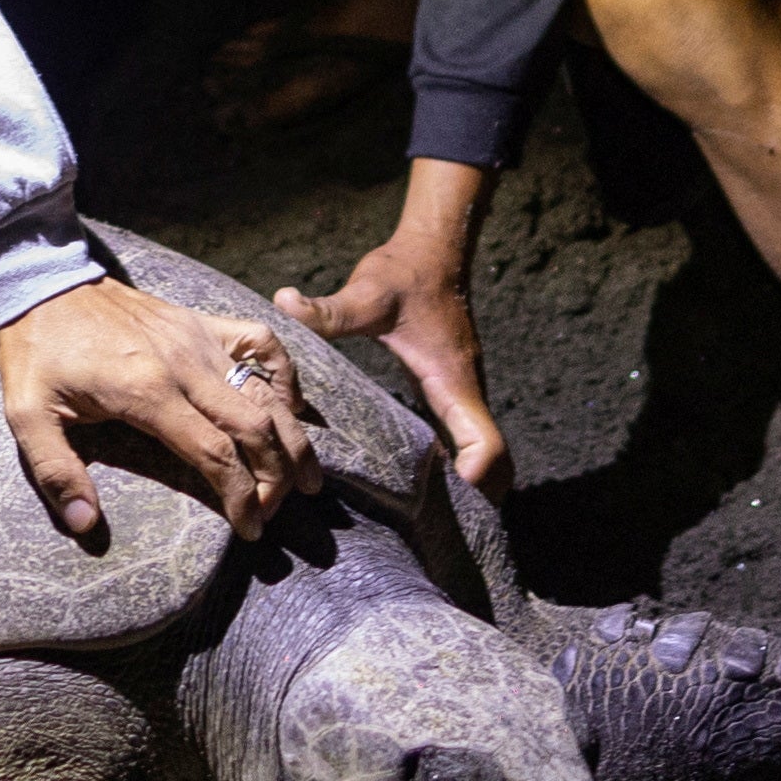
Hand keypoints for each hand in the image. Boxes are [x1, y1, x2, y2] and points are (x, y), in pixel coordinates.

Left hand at [0, 277, 308, 541]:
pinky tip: (289, 406)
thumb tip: (85, 525)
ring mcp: (199, 338)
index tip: (252, 531)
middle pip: (256, 427)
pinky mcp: (202, 320)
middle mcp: (186, 365)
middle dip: (276, 477)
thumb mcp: (28, 416)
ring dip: (294, 436)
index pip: (215, 454)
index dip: (242, 498)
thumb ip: (57, 472)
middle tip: (276, 511)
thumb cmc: (37, 355)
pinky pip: (261, 340)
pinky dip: (284, 374)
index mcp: (148, 392)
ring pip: (268, 390)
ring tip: (308, 478)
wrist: (43, 284)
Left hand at [276, 160, 505, 487]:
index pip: (486, 444)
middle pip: (496, 465)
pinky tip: (416, 482)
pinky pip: (467, 440)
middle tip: (430, 530)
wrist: (432, 251)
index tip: (445, 501)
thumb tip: (284, 304)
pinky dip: (458, 466)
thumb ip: (329, 308)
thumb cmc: (403, 274)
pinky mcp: (451, 391)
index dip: (476, 478)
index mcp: (452, 381)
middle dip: (477, 500)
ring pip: (485, 455)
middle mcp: (465, 392)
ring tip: (421, 519)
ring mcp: (462, 393)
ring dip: (469, 488)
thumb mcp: (367, 293)